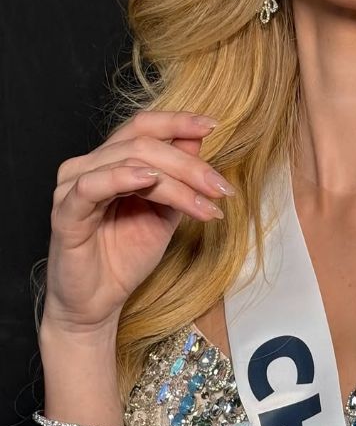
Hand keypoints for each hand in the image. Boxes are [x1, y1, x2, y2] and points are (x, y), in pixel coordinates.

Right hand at [42, 110, 234, 335]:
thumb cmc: (125, 258)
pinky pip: (92, 186)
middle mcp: (89, 166)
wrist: (99, 304)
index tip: (213, 125)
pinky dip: (122, 177)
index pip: (143, 127)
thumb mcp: (165, 213)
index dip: (177, 122)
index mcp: (111, 162)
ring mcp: (73, 187)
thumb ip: (178, 179)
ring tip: (204, 201)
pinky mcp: (64, 213)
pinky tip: (149, 181)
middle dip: (189, 165)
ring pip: (127, 161)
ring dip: (174, 181)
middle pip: (143, 144)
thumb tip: (197, 141)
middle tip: (220, 187)